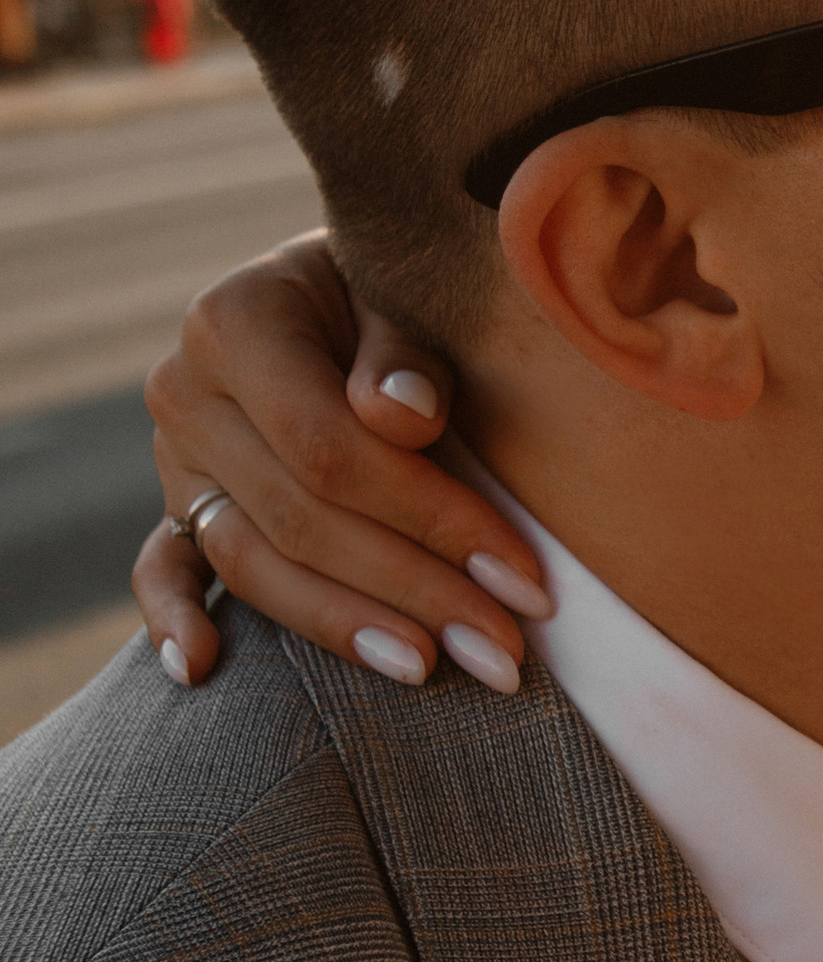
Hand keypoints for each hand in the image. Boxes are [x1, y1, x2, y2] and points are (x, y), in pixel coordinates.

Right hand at [134, 232, 551, 691]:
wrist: (349, 290)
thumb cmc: (399, 293)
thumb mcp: (407, 292)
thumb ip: (406, 349)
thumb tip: (405, 418)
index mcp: (234, 322)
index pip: (330, 447)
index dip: (428, 519)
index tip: (521, 579)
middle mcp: (186, 392)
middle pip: (299, 518)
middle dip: (412, 591)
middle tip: (503, 652)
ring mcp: (176, 458)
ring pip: (250, 563)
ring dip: (342, 626)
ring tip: (429, 669)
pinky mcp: (177, 506)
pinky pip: (162, 569)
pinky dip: (173, 620)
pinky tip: (201, 671)